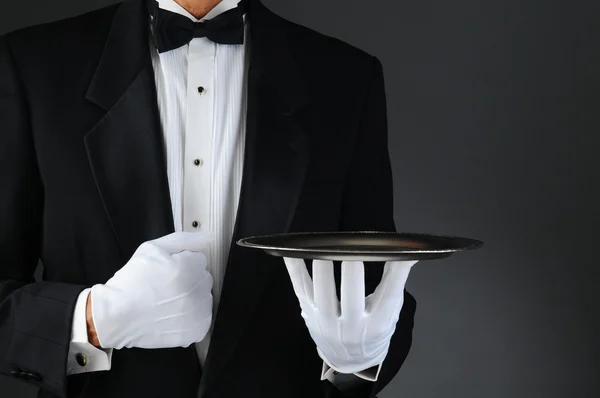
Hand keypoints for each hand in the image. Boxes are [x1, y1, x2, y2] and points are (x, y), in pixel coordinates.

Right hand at [89, 231, 213, 349]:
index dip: (182, 263)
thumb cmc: (132, 281)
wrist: (117, 315)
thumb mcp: (152, 248)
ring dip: (192, 298)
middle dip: (189, 279)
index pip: (199, 259)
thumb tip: (208, 237)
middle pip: (203, 278)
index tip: (167, 271)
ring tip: (168, 302)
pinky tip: (173, 315)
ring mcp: (198, 313)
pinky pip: (202, 318)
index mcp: (189, 268)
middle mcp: (197, 291)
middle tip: (165, 286)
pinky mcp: (196, 331)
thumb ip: (183, 239)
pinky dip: (192, 317)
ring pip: (204, 298)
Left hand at [283, 258, 416, 373]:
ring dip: (322, 273)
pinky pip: (300, 288)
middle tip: (352, 253)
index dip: (395, 276)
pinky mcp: (308, 312)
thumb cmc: (373, 330)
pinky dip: (295, 269)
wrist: (349, 359)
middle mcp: (351, 326)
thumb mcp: (390, 313)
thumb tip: (407, 252)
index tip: (397, 255)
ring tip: (323, 251)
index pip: (388, 298)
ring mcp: (326, 321)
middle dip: (351, 277)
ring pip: (322, 296)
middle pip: (351, 301)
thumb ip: (394, 284)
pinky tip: (293, 252)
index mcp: (377, 324)